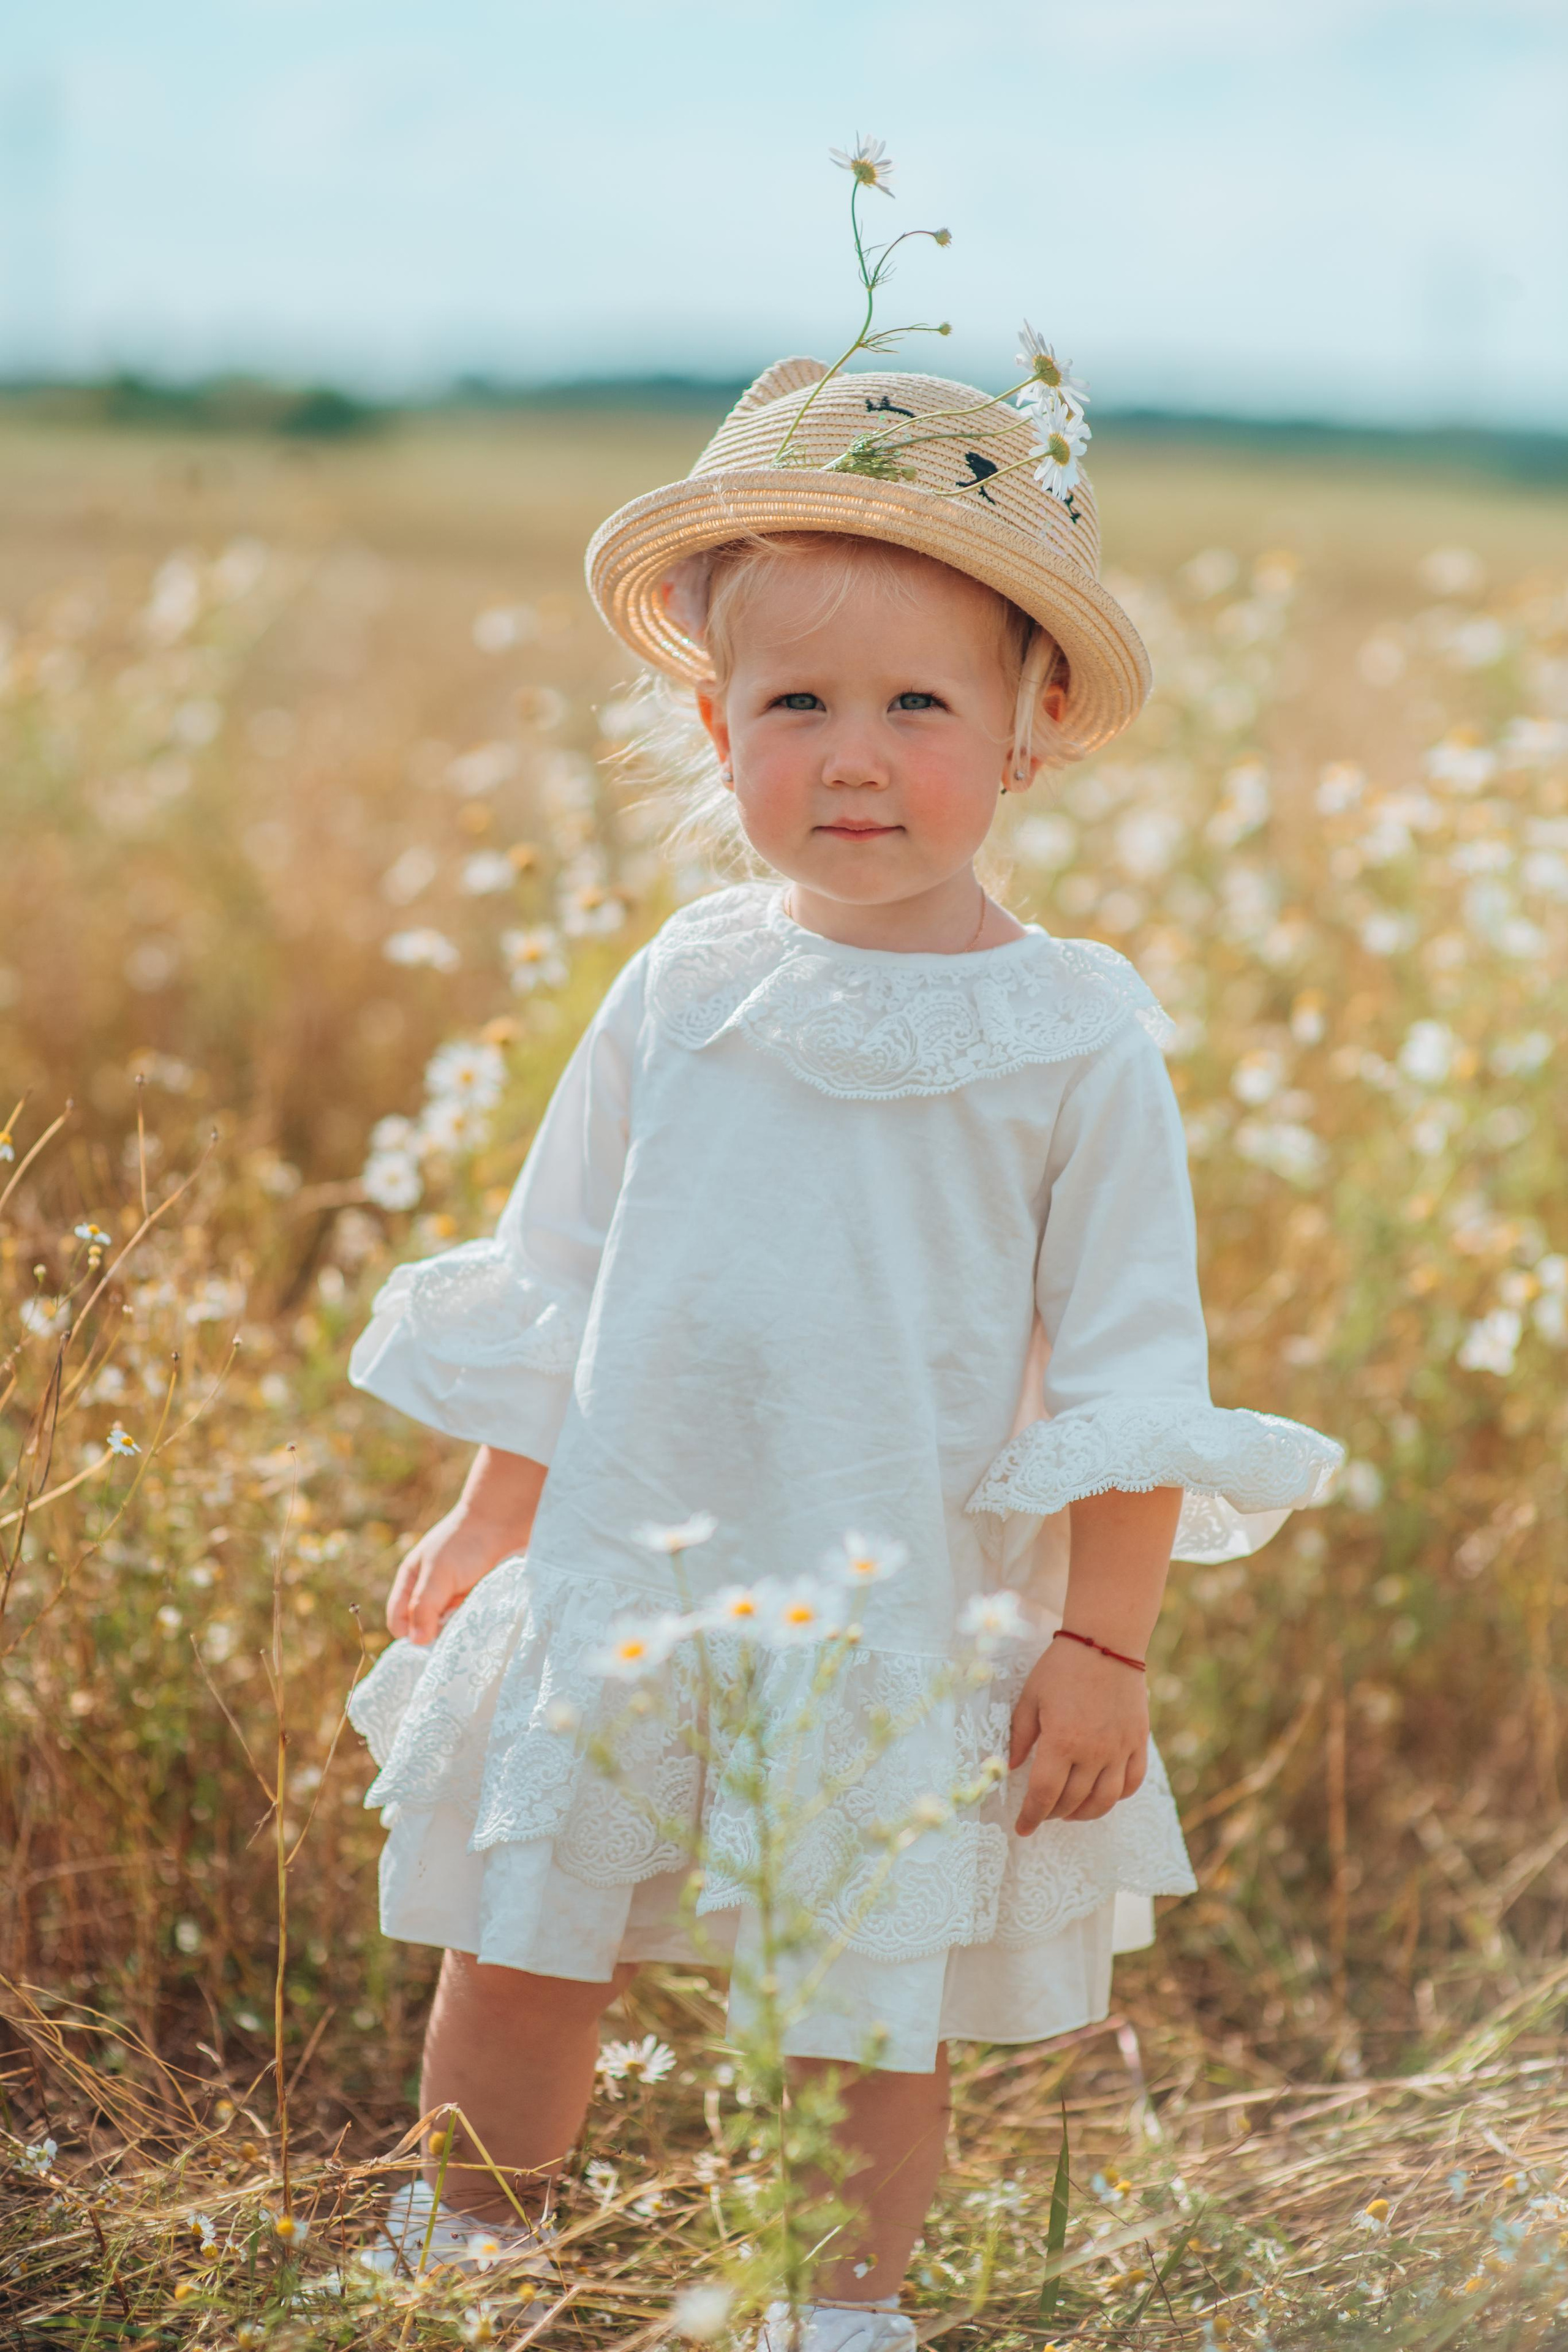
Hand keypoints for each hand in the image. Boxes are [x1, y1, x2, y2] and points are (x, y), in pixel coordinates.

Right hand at [385, 1502, 528, 1646]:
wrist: (504, 1521)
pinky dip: (472, 1621)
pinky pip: (466, 1620)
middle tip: (455, 1622)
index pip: (398, 1621)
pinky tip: (483, 1612)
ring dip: (457, 1627)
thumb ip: (424, 1606)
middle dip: (437, 1633)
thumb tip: (415, 1642)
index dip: (409, 1635)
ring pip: (447, 1627)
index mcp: (411, 1581)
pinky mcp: (473, 1598)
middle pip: (423, 1628)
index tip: (431, 1640)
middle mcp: (429, 1591)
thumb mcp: (439, 1574)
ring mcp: (452, 1595)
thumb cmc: (466, 1543)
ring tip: (471, 1613)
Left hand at [1008, 1636, 1148, 1832]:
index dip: (1031, 1817)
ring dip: (1084, 1813)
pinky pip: (1131, 1783)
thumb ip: (1020, 1735)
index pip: (1044, 1795)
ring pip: (1104, 1801)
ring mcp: (1119, 1749)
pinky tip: (1102, 1794)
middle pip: (1072, 1801)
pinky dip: (1116, 1797)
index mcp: (1061, 1741)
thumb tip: (1010, 1768)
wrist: (1105, 1641)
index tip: (1022, 1829)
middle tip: (1042, 1812)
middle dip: (1053, 1814)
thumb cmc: (1062, 1667)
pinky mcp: (1138, 1742)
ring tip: (1070, 1811)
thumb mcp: (1030, 1698)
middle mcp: (1093, 1752)